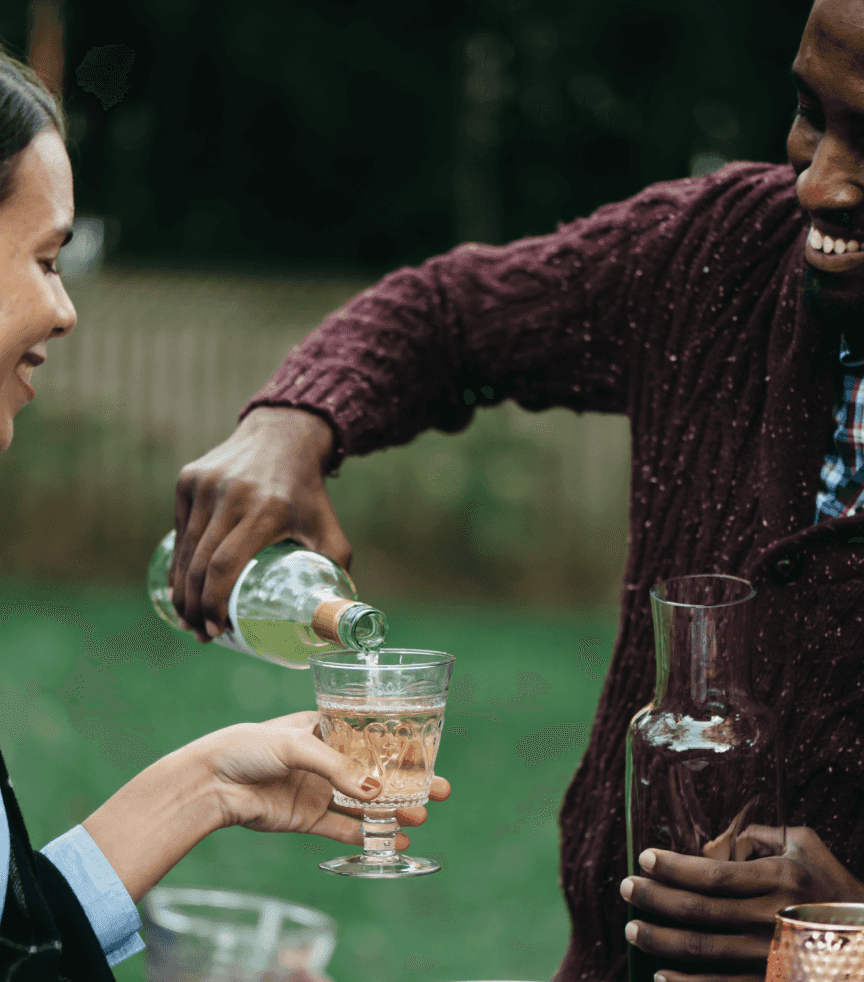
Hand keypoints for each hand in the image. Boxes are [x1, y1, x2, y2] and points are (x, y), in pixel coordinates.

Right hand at [169, 407, 351, 641]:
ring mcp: (205, 485)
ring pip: (184, 550)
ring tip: (188, 618)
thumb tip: (333, 616)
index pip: (226, 566)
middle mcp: (232, 495)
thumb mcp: (328, 527)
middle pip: (199, 564)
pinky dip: (178, 563)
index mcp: (267, 510)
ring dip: (181, 590)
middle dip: (194, 607)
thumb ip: (336, 568)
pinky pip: (180, 531)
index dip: (214, 604)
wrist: (283, 435)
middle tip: (201, 634)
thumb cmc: (307, 493)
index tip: (217, 631)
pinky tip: (181, 587)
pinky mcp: (189, 479)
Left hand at [197, 710, 450, 847]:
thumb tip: (376, 793)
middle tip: (441, 790)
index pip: (373, 736)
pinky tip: (393, 841)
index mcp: (326, 728)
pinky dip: (369, 836)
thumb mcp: (296, 743)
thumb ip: (336, 767)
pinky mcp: (308, 819)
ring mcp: (319, 790)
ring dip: (394, 811)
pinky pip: (345, 829)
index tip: (430, 753)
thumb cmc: (248, 746)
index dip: (402, 744)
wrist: (212, 782)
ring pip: (365, 803)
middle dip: (408, 782)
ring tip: (420, 818)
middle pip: (377, 772)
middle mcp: (327, 760)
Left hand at [620, 826, 863, 981]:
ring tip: (633, 929)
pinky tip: (661, 975)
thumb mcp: (805, 845)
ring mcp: (773, 959)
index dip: (674, 867)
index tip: (645, 858)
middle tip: (626, 889)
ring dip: (661, 941)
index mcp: (780, 881)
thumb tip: (715, 838)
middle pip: (700, 912)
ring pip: (704, 952)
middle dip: (655, 900)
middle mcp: (774, 920)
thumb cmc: (833, 885)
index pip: (713, 875)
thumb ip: (760, 834)